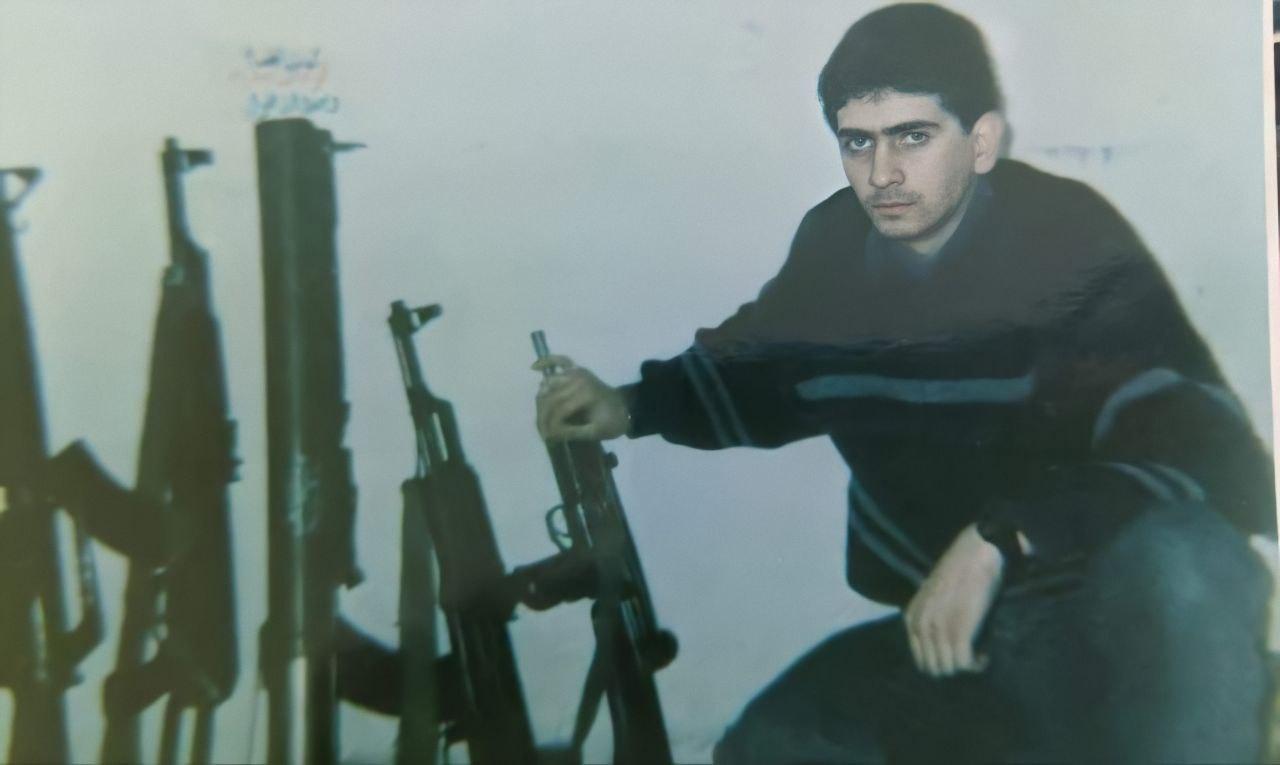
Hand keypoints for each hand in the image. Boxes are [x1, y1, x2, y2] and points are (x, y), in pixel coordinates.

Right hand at [533, 355, 628, 440]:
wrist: (626, 409)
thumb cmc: (612, 422)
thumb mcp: (595, 432)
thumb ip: (572, 432)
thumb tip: (549, 434)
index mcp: (586, 394)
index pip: (559, 411)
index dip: (550, 426)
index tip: (547, 439)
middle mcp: (579, 379)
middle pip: (550, 398)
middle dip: (543, 417)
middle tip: (543, 433)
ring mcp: (577, 372)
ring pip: (548, 384)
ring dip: (542, 400)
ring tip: (543, 418)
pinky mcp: (576, 369)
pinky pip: (559, 360)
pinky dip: (546, 361)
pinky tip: (534, 368)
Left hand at [903, 524, 1003, 677]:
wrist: (977, 552)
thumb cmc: (960, 572)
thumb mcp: (933, 597)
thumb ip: (930, 619)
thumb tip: (940, 648)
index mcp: (912, 617)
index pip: (920, 660)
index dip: (941, 663)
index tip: (958, 656)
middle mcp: (920, 624)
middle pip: (933, 668)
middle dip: (953, 667)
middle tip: (970, 658)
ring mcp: (938, 626)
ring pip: (948, 668)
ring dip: (966, 667)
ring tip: (979, 657)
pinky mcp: (959, 628)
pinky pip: (964, 662)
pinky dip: (975, 665)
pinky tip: (983, 657)